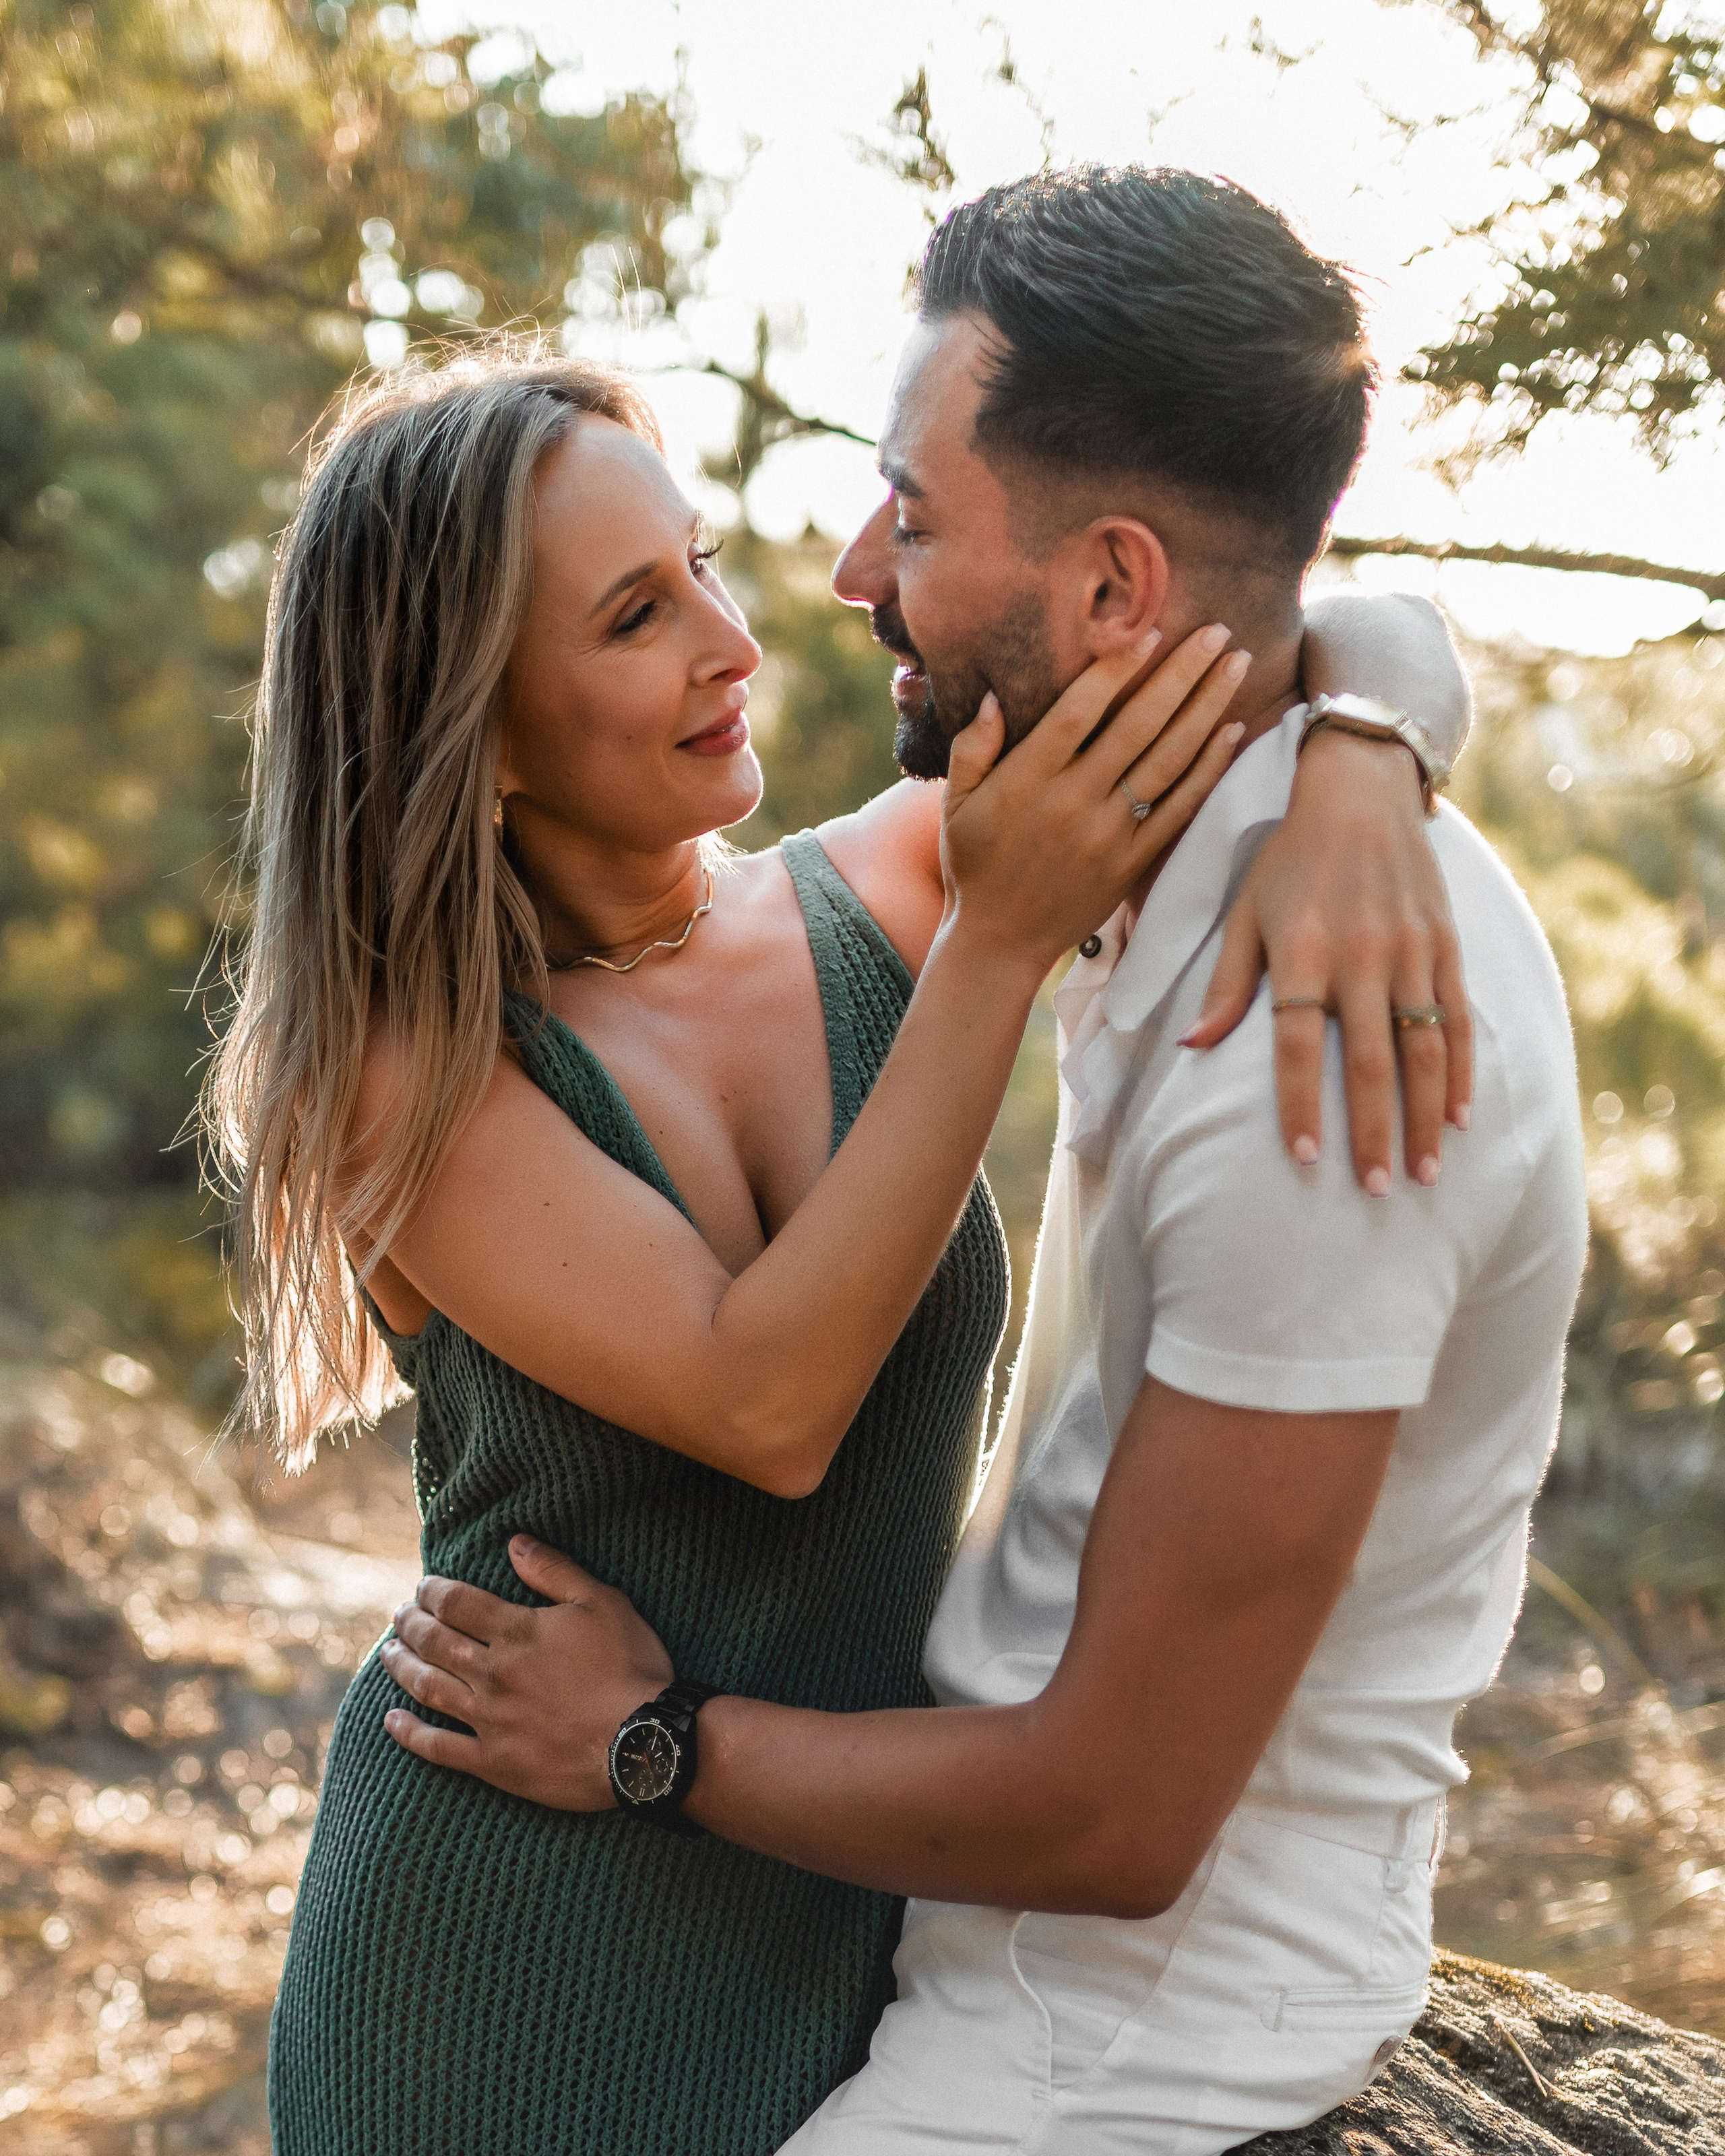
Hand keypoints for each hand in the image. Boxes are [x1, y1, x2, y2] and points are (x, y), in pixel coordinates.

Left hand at [380, 1536, 672, 1809]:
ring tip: (388, 1653)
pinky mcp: (494, 1762)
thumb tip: (514, 1541)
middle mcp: (493, 1673)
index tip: (424, 1586)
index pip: (457, 1602)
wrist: (645, 1744)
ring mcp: (489, 1720)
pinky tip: (392, 1720)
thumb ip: (555, 1570)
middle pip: (435, 1641)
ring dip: (402, 1667)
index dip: (434, 1591)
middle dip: (411, 1623)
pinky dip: (409, 1733)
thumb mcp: (603, 1602)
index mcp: (517, 1631)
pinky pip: (438, 1747)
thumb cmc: (631, 1667)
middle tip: (399, 1614)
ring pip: (428, 1688)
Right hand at [939, 625, 1247, 976]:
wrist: (999, 942)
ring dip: (1206, 708)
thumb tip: (995, 694)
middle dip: (1182, 674)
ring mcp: (1108, 832)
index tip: (1152, 630)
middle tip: (1216, 631)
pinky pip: (1178, 808)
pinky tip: (1231, 730)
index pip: (1080, 711)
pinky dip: (1207, 768)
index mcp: (1028, 779)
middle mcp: (1073, 801)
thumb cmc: (975, 865)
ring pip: (1167, 759)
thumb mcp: (956, 804)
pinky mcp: (1132, 861)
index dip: (1118, 668)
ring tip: (1235, 664)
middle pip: (1138, 725)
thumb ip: (972, 747)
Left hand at [1181, 727, 1472, 1191]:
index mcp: (1302, 952)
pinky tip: (1461, 1117)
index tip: (1303, 1160)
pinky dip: (1462, 1071)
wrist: (1361, 791)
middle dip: (1375, 1131)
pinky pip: (1459, 1019)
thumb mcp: (1245, 914)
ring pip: (1425, 1048)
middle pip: (1372, 1059)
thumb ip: (1225, 985)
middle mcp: (1361, 955)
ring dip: (1426, 1116)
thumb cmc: (1289, 861)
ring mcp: (1412, 951)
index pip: (1299, 1043)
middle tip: (1377, 1191)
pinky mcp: (1447, 944)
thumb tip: (1189, 1048)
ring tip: (1425, 1172)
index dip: (1302, 1103)